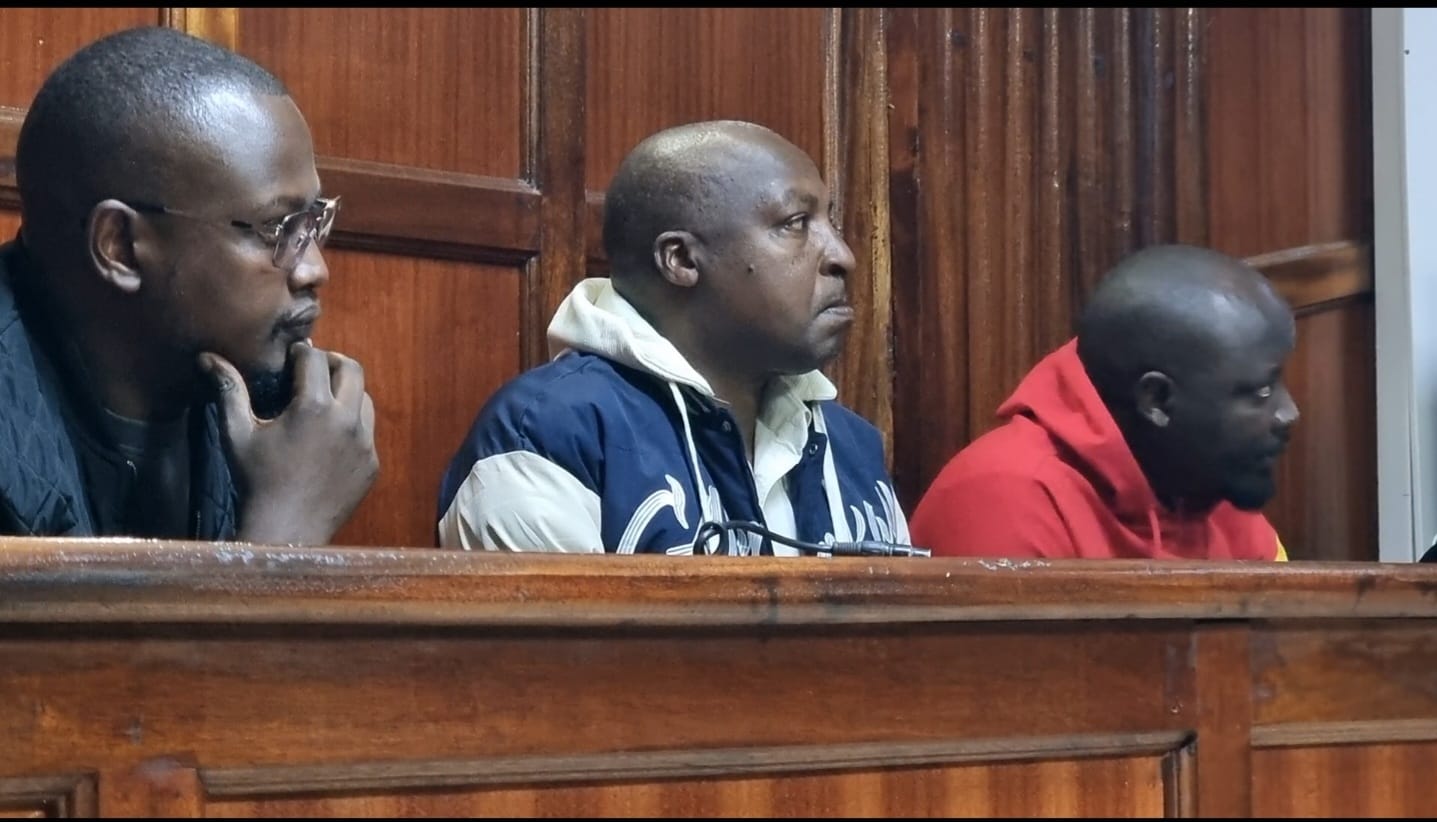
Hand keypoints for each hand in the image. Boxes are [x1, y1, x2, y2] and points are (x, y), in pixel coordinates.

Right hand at [199, 341, 378, 545]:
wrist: (285, 532)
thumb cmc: (256, 481)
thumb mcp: (238, 434)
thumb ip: (229, 390)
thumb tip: (208, 357)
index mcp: (314, 407)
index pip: (315, 358)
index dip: (302, 351)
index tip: (292, 355)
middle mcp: (347, 421)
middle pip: (352, 369)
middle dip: (331, 362)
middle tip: (313, 369)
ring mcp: (364, 444)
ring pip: (364, 399)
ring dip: (345, 392)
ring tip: (322, 400)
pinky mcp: (371, 464)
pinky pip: (367, 432)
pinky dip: (351, 424)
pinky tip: (329, 435)